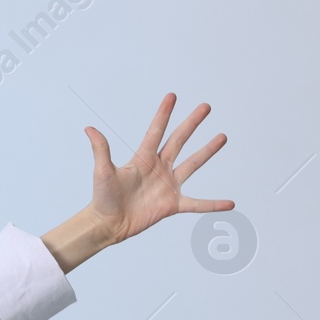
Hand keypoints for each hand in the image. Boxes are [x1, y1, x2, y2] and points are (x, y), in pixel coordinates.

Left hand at [84, 92, 232, 245]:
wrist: (107, 224)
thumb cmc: (102, 198)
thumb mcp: (102, 171)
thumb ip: (101, 149)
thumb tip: (89, 128)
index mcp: (143, 158)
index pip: (156, 130)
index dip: (164, 113)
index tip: (172, 96)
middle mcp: (159, 168)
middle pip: (179, 140)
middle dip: (192, 123)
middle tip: (206, 107)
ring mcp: (168, 185)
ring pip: (192, 164)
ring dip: (207, 151)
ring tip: (222, 137)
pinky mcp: (172, 204)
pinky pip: (197, 204)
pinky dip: (212, 204)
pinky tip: (230, 203)